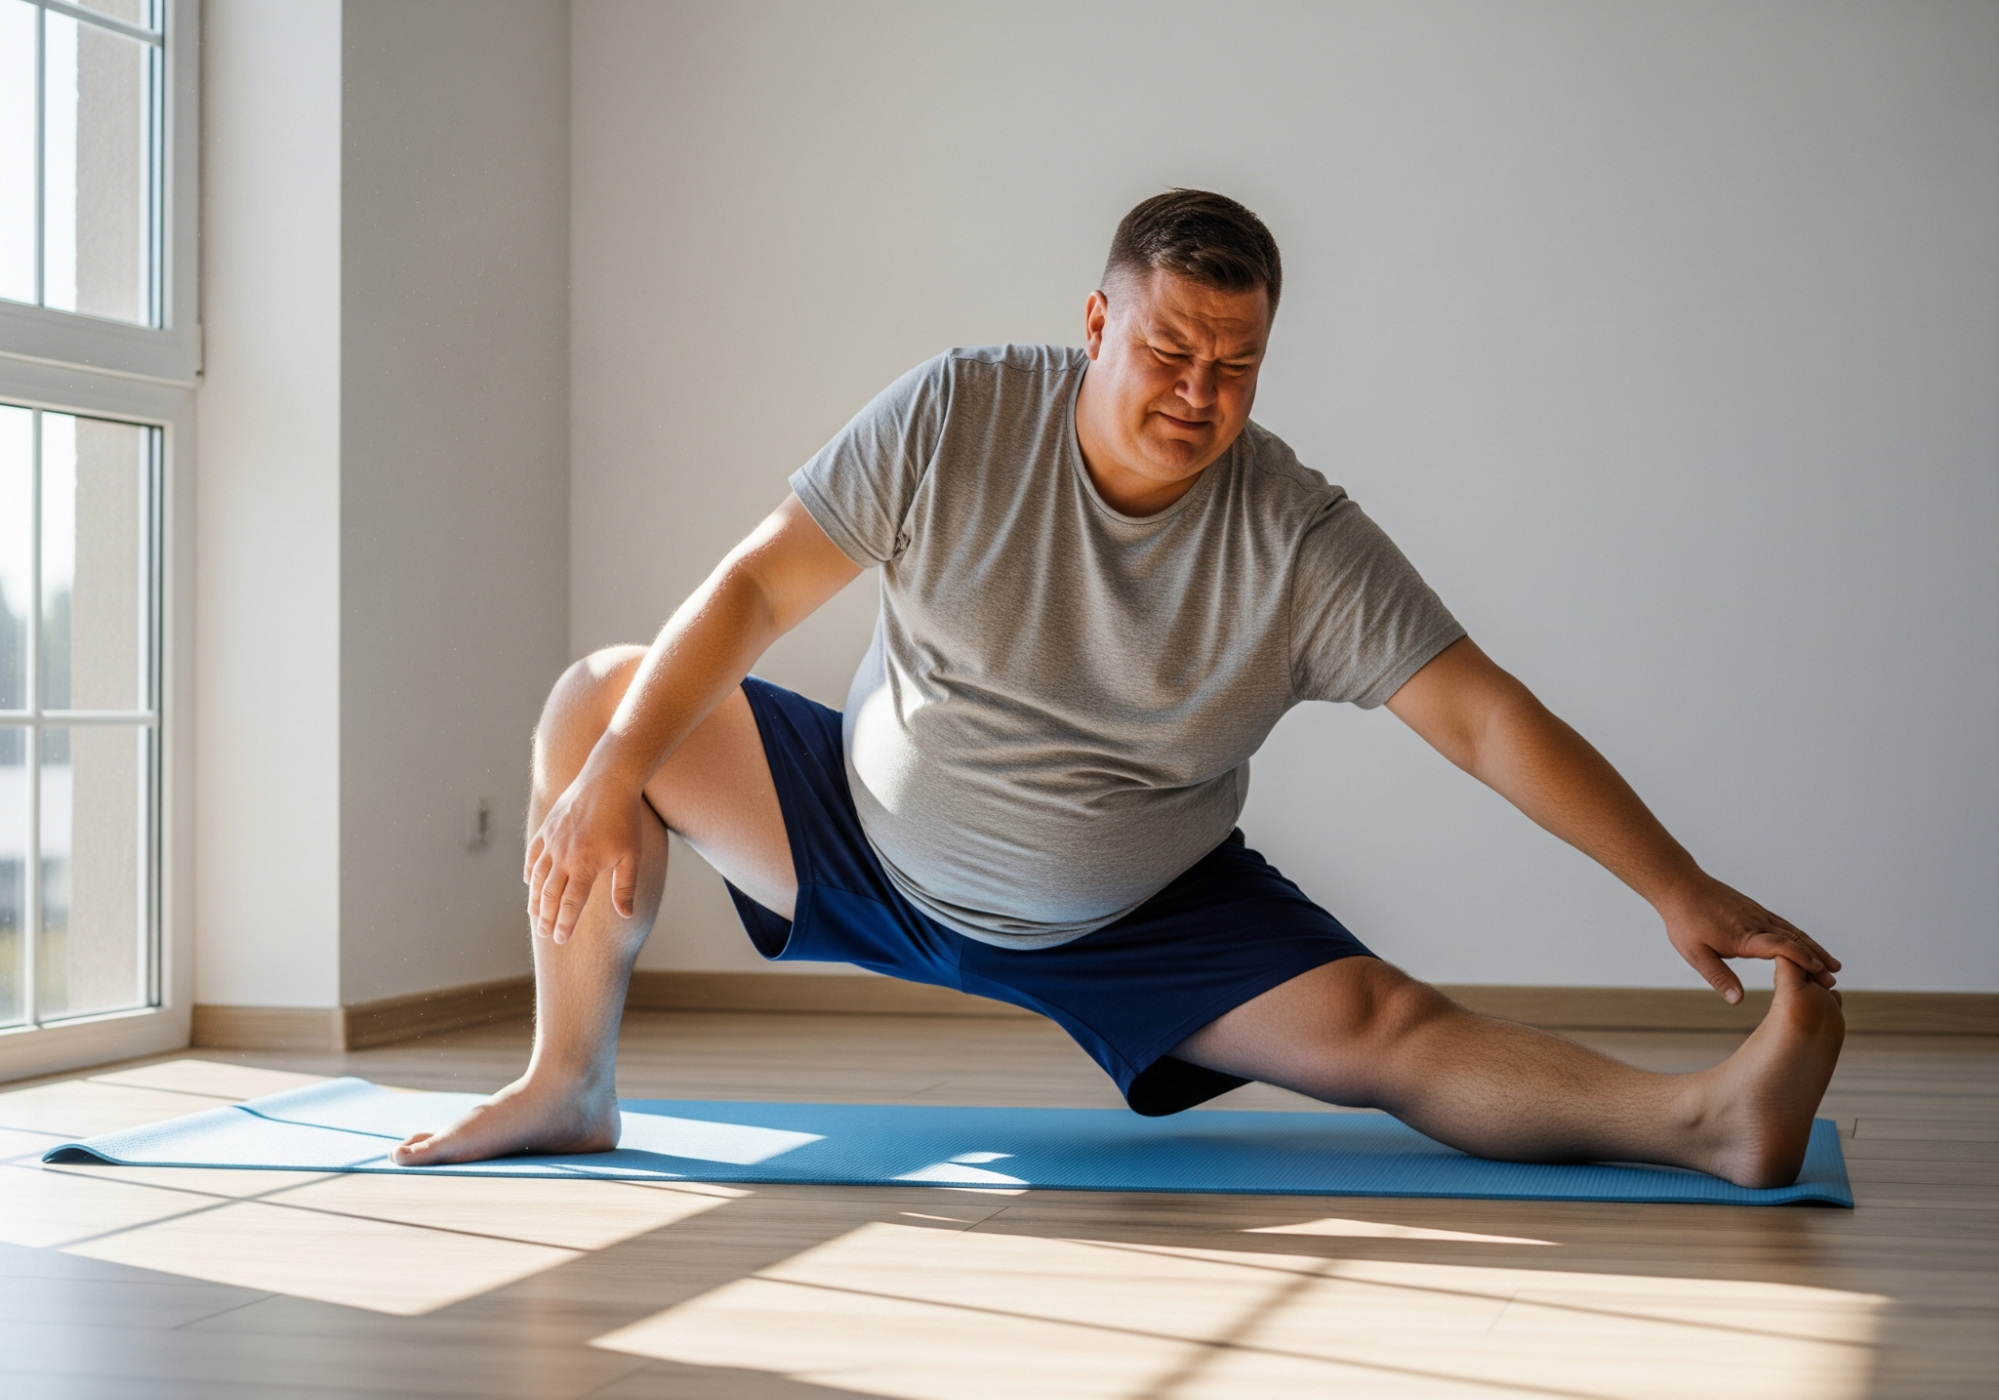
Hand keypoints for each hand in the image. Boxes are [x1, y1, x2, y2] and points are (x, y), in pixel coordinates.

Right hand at [523, 764, 644, 943]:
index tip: (559, 939)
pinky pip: (533, 855)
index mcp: (584, 866)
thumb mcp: (631, 855)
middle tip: (545, 934)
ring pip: (538, 878)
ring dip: (535, 899)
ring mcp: (552, 842)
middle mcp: (563, 856)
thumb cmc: (625, 819)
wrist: (608, 780)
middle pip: (550, 895)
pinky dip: (530, 871)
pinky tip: (530, 883)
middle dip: (546, 918)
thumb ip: (625, 887)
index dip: (564, 924)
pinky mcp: (547, 828)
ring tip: (535, 915)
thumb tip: (626, 915)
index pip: (570, 904)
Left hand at [1659, 874, 1839, 1002]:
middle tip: (1834, 979)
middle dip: (1816, 959)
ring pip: (1793, 931)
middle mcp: (1756, 923)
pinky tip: (1807, 946)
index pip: (1780, 946)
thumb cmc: (1685, 922)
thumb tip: (1738, 1000)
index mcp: (1743, 936)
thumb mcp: (1696, 954)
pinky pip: (1783, 925)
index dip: (1801, 959)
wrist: (1680, 886)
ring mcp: (1757, 914)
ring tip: (1831, 965)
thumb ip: (1719, 977)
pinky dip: (1800, 937)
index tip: (1820, 971)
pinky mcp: (1755, 910)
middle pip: (1794, 940)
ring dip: (1813, 948)